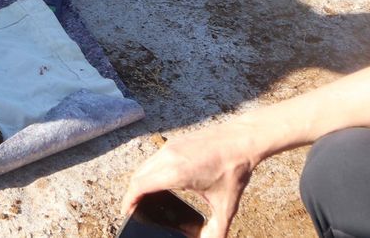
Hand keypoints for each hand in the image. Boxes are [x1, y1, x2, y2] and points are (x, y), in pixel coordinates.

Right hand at [120, 126, 262, 237]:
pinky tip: (160, 181)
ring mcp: (170, 147)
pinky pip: (154, 158)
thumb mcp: (226, 205)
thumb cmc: (234, 169)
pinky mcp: (175, 142)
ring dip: (140, 181)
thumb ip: (216, 229)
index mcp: (175, 173)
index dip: (128, 201)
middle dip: (132, 194)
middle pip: (137, 177)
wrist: (242, 140)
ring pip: (144, 166)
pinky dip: (150, 171)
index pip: (139, 186)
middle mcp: (167, 157)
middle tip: (135, 209)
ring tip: (145, 197)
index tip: (127, 212)